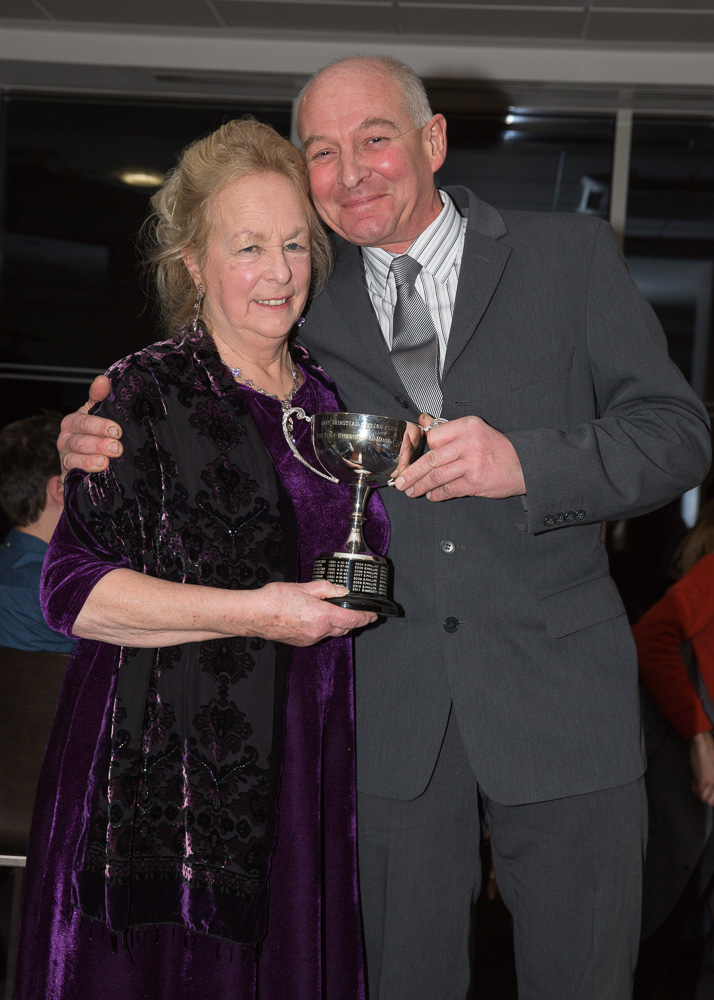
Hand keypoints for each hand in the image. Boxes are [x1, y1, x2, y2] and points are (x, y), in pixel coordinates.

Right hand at [58, 375, 121, 475]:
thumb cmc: (93, 433)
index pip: (85, 420)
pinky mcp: (68, 474)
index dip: (100, 425)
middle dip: (99, 443)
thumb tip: (103, 379)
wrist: (83, 461)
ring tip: (106, 462)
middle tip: (117, 447)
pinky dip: (84, 472)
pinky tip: (97, 472)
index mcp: (74, 421)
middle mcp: (66, 438)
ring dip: (91, 460)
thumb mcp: (97, 413)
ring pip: (75, 457)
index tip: (117, 430)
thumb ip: (100, 397)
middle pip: (80, 439)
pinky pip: (73, 474)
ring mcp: (66, 457)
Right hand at [243, 580, 377, 645]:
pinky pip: (319, 635)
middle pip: (345, 628)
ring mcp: (310, 639)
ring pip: (332, 632)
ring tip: (334, 611)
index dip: (366, 617)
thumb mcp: (304, 587)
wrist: (254, 615)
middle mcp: (318, 631)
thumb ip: (326, 589)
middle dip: (353, 621)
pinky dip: (324, 627)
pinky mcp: (301, 642)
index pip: (353, 620)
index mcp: (322, 616)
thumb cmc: (274, 600)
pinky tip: (316, 617)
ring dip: (337, 624)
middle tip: (358, 611)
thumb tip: (341, 591)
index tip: (374, 615)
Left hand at [393, 413, 525, 501]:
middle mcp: (469, 442)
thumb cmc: (498, 449)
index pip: (434, 437)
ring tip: (412, 491)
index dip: (423, 450)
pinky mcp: (475, 482)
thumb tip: (423, 420)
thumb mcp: (475, 431)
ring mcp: (472, 463)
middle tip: (402, 481)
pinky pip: (449, 489)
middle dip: (412, 473)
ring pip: (437, 476)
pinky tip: (431, 495)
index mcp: (468, 426)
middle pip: (431, 458)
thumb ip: (448, 428)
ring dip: (421, 486)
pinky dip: (437, 494)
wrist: (524, 466)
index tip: (412, 459)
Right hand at [690, 730, 713, 804]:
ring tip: (700, 783)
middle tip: (704, 789)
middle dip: (707, 797)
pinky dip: (694, 787)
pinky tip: (695, 779)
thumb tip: (711, 789)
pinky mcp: (703, 780)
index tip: (708, 792)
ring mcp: (712, 783)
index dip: (712, 797)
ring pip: (704, 798)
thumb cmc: (712, 754)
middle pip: (711, 801)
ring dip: (700, 792)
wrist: (703, 745)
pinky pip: (696, 791)